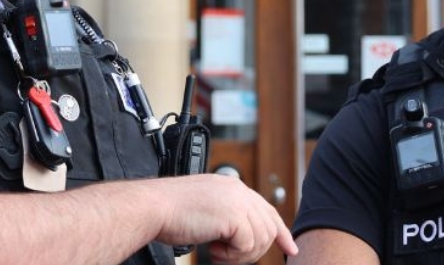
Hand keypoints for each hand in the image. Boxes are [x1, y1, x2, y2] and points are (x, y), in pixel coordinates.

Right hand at [153, 174, 296, 263]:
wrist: (153, 207)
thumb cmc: (169, 211)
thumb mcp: (205, 208)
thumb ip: (226, 215)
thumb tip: (242, 237)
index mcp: (232, 186)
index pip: (266, 209)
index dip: (281, 231)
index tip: (290, 248)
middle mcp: (239, 190)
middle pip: (269, 226)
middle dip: (257, 250)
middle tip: (230, 257)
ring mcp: (238, 202)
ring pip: (261, 239)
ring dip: (240, 255)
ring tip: (217, 252)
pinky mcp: (234, 217)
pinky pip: (248, 247)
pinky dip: (231, 256)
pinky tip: (212, 250)